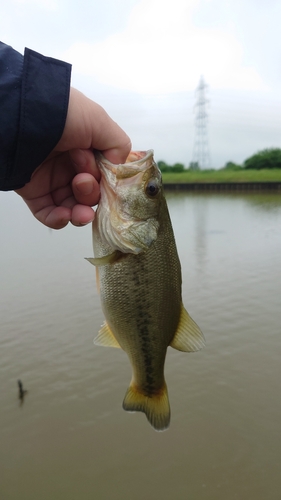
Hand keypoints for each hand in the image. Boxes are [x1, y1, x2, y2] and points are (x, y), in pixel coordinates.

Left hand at [15, 88, 130, 228]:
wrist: (23, 120)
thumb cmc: (61, 116)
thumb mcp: (99, 121)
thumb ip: (118, 144)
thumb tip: (118, 168)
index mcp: (85, 147)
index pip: (103, 174)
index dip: (106, 180)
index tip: (104, 177)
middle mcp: (69, 163)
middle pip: (90, 193)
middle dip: (91, 193)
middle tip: (82, 180)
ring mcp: (51, 179)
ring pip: (72, 207)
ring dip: (81, 213)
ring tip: (81, 212)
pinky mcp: (34, 192)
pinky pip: (49, 214)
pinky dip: (59, 219)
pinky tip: (65, 215)